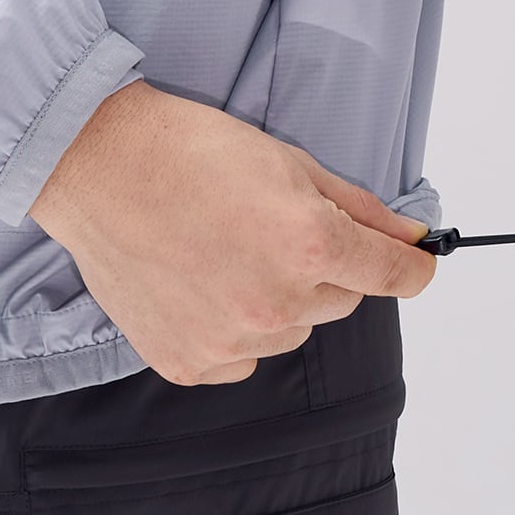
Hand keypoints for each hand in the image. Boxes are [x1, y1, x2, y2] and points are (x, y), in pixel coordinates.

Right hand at [29, 80, 435, 384]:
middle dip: (324, 269)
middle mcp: (276, 301)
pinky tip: (201, 284)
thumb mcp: (290, 162)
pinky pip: (242, 357)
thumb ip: (359, 208)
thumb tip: (410, 238)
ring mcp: (231, 339)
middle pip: (342, 301)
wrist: (99, 165)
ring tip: (226, 252)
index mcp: (309, 243)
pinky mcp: (190, 362)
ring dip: (278, 300)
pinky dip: (233, 329)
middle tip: (274, 229)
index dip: (411, 267)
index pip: (393, 276)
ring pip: (292, 330)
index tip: (416, 265)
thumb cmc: (191, 151)